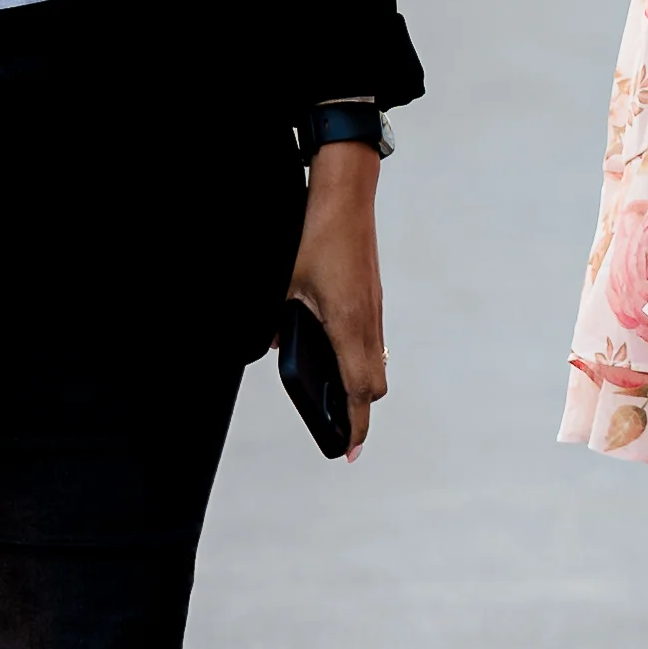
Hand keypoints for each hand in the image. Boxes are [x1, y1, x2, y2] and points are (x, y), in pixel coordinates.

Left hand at [288, 142, 387, 446]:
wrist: (347, 196)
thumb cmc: (316, 236)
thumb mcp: (285, 284)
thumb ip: (278, 321)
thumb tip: (270, 346)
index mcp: (348, 325)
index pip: (359, 391)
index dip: (355, 425)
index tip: (349, 451)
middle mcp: (369, 323)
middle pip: (374, 385)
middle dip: (360, 410)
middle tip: (341, 429)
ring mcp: (375, 310)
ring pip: (376, 363)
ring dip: (362, 384)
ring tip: (340, 397)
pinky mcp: (374, 298)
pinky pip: (374, 342)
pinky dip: (361, 358)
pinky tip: (338, 353)